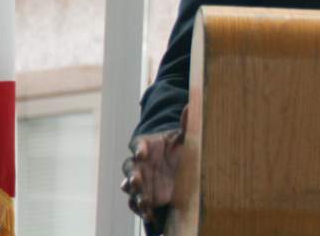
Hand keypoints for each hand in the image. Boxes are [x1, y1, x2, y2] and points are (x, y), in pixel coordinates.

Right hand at [121, 105, 187, 224]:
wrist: (179, 166)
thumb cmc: (178, 148)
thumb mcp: (183, 137)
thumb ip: (185, 124)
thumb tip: (190, 106)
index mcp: (146, 145)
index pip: (137, 144)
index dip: (138, 149)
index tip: (142, 153)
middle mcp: (139, 163)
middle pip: (129, 168)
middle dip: (132, 175)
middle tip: (136, 180)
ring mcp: (140, 180)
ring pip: (130, 187)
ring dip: (134, 194)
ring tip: (143, 200)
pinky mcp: (144, 195)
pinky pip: (137, 202)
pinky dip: (140, 208)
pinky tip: (148, 214)